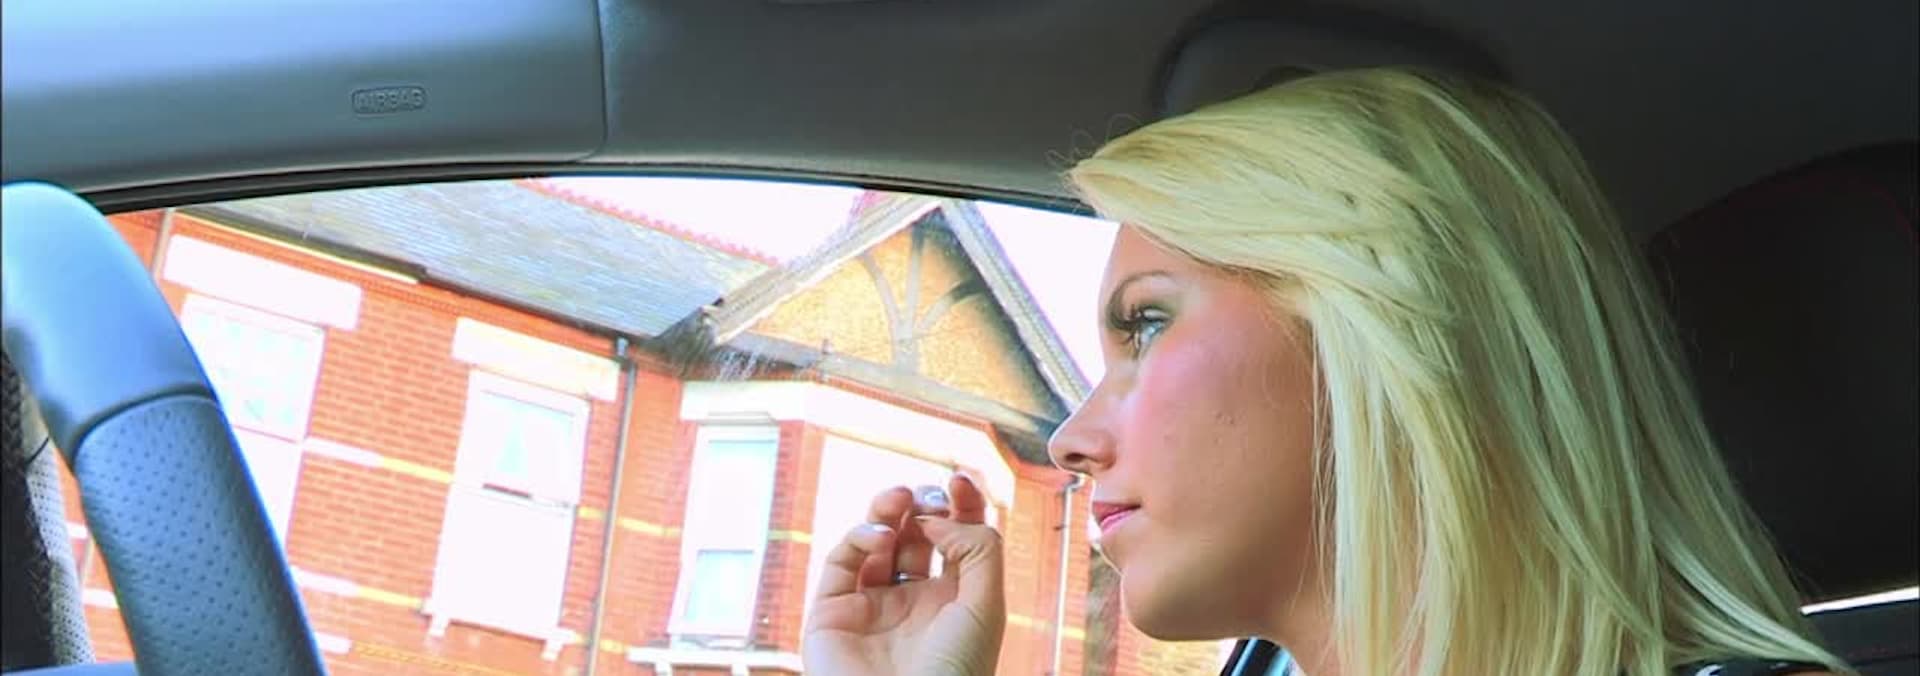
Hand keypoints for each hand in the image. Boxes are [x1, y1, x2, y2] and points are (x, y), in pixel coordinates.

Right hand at [802, 473, 1004, 675]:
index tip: (960, 479)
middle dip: (921, 505)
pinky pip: (841, 564)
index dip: (958, 505)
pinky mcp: (832, 614)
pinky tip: (880, 536)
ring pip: (874, 543)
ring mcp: (871, 607)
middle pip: (915, 535)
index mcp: (954, 603)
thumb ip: (977, 549)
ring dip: (887, 511)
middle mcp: (912, 603)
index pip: (956, 541)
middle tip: (929, 494)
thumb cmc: (955, 672)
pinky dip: (858, 539)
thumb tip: (940, 518)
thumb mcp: (986, 607)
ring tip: (900, 499)